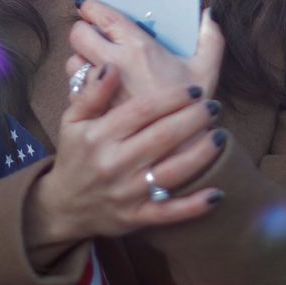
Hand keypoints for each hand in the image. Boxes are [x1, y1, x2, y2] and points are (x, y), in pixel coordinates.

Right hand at [23, 64, 222, 264]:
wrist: (65, 206)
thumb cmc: (75, 156)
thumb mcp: (72, 120)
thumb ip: (92, 93)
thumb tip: (111, 66)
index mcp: (100, 136)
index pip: (143, 111)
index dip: (173, 97)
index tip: (194, 89)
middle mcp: (114, 164)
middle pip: (163, 137)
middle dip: (194, 119)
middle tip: (214, 106)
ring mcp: (127, 193)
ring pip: (171, 173)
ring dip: (201, 154)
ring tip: (220, 135)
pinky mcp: (136, 217)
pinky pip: (169, 213)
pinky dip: (194, 206)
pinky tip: (217, 194)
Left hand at [66, 0, 224, 106]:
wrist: (176, 155)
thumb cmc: (190, 111)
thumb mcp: (206, 72)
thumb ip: (211, 39)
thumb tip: (209, 13)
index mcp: (139, 48)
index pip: (103, 16)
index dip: (92, 7)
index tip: (90, 7)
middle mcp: (115, 65)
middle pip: (78, 34)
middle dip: (82, 31)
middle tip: (94, 36)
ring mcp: (100, 90)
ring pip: (73, 63)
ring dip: (81, 61)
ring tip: (98, 65)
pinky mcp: (93, 112)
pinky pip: (75, 91)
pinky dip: (82, 88)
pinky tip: (99, 92)